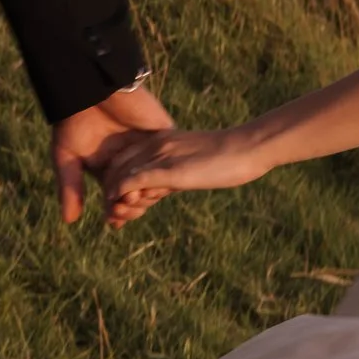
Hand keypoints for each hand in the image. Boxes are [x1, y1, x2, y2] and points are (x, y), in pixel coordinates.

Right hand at [50, 79, 174, 225]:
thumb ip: (70, 188)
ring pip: (157, 183)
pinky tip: (149, 184)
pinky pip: (170, 162)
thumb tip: (70, 221)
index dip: (119, 213)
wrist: (89, 90)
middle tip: (122, 210)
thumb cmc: (73, 121)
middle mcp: (133, 164)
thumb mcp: (67, 158)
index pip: (121, 200)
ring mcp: (150, 151)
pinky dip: (161, 176)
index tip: (113, 220)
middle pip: (141, 196)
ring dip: (146, 196)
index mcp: (112, 171)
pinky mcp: (163, 136)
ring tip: (133, 199)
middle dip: (132, 208)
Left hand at [97, 122, 270, 223]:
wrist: (248, 147)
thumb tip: (161, 187)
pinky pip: (133, 181)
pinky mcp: (169, 170)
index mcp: (160, 138)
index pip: (124, 158)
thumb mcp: (193, 161)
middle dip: (110, 192)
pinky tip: (122, 210)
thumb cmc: (228, 157)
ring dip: (114, 199)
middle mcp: (155, 143)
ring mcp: (161, 156)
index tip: (118, 204)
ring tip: (116, 219)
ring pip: (120, 175)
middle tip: (112, 217)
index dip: (115, 181)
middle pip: (116, 167)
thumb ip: (174, 170)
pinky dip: (122, 196)